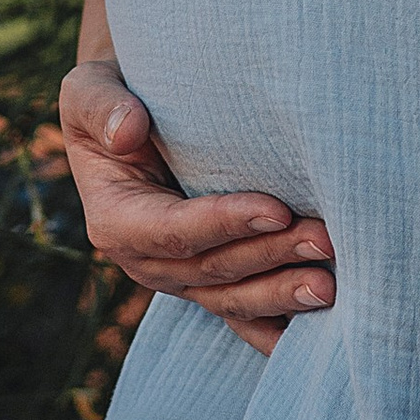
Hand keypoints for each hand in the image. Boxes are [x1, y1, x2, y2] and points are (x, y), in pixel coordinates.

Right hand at [59, 55, 334, 357]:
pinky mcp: (207, 283)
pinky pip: (242, 315)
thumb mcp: (89, 89)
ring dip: (282, 293)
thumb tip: (128, 132)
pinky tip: (316, 331)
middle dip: (271, 256)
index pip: (174, 230)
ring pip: (232, 299)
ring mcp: (180, 279)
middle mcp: (146, 261)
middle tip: (326, 238)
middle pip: (213, 269)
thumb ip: (101, 106)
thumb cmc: (112, 99)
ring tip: (330, 284)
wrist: (131, 121)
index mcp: (115, 219)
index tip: (278, 209)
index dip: (225, 223)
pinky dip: (275, 326)